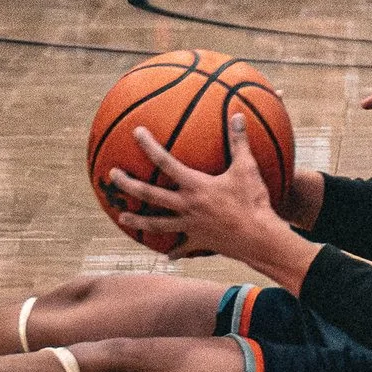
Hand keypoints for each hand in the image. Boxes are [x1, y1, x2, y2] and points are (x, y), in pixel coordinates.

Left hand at [104, 116, 289, 264]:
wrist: (258, 238)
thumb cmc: (253, 201)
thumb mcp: (247, 168)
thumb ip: (239, 141)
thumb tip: (237, 115)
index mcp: (195, 186)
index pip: (166, 163)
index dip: (150, 146)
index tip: (136, 132)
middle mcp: (186, 206)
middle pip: (150, 195)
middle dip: (129, 185)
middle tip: (112, 175)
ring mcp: (190, 226)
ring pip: (157, 224)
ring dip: (138, 221)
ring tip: (122, 218)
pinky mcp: (199, 241)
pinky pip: (183, 247)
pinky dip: (175, 251)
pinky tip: (167, 256)